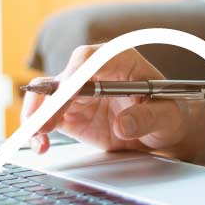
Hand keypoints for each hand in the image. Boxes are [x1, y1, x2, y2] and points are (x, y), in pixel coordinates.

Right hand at [20, 45, 198, 157]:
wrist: (160, 132)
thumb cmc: (168, 115)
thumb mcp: (168, 117)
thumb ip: (150, 118)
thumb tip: (124, 123)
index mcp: (119, 60)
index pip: (89, 58)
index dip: (75, 73)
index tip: (67, 91)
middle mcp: (93, 72)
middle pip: (62, 78)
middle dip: (50, 101)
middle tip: (45, 125)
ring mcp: (78, 92)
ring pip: (46, 96)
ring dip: (37, 116)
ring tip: (38, 138)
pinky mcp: (69, 113)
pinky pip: (46, 117)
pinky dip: (37, 131)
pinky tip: (40, 145)